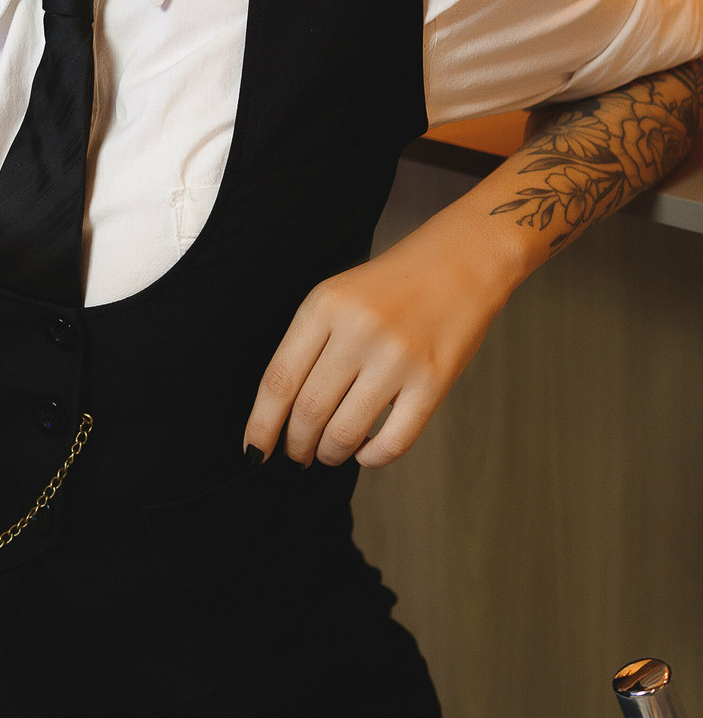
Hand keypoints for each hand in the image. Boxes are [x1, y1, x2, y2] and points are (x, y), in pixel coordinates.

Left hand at [243, 211, 513, 469]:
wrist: (463, 260)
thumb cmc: (394, 285)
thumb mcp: (337, 296)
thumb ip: (309, 344)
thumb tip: (282, 411)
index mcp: (325, 306)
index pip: (279, 380)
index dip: (261, 425)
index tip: (254, 450)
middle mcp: (358, 331)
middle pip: (307, 411)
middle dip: (296, 444)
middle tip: (297, 454)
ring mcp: (397, 357)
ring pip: (345, 432)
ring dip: (330, 453)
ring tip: (330, 452)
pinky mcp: (433, 380)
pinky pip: (393, 440)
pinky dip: (373, 457)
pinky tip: (367, 450)